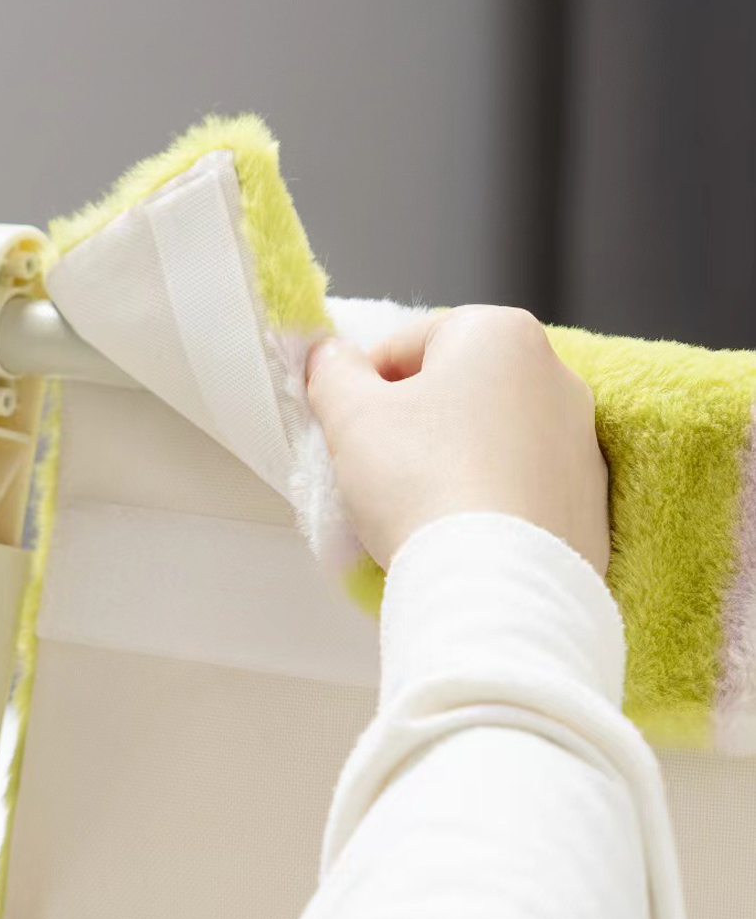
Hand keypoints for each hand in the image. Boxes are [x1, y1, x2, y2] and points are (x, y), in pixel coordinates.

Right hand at [306, 306, 608, 574]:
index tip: (350, 430)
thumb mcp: (350, 415)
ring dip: (448, 462)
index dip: (364, 388)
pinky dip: (487, 502)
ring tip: (417, 509)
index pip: (407, 345)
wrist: (494, 584)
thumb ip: (332, 372)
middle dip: (412, 424)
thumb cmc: (422, 482)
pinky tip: (458, 532)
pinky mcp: (589, 503)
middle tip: (378, 470)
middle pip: (454, 390)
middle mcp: (556, 376)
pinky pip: (520, 489)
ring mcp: (582, 442)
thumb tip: (328, 357)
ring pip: (488, 440)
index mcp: (502, 334)